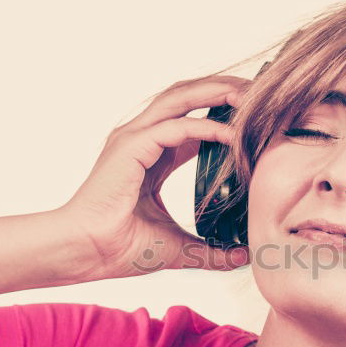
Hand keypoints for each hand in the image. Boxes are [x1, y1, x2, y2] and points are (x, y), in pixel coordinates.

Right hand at [55, 75, 251, 279]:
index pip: (192, 118)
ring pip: (181, 99)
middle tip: (260, 92)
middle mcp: (140, 137)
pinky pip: (177, 127)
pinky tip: (234, 134)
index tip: (255, 114)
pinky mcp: (131, 147)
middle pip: (187, 96)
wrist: (85, 253)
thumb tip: (241, 257)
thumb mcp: (177, 246)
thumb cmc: (119, 248)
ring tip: (250, 96)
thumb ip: (210, 250)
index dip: (223, 111)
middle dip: (224, 89)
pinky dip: (207, 127)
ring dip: (217, 93)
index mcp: (150, 153)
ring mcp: (133, 137)